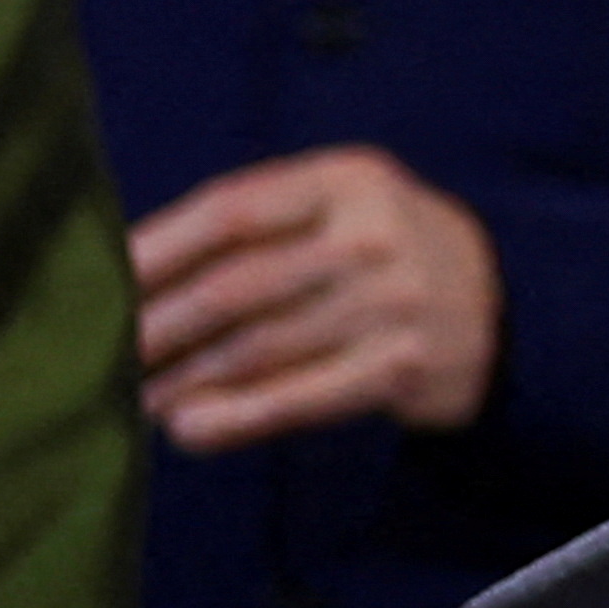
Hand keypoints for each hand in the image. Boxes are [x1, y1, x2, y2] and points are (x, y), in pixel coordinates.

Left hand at [129, 145, 503, 450]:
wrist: (506, 306)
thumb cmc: (387, 251)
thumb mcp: (341, 205)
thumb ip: (259, 223)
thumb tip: (136, 272)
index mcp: (345, 179)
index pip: (231, 210)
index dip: (157, 249)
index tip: (102, 283)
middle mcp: (370, 235)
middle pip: (237, 285)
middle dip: (157, 326)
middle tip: (103, 355)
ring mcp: (391, 304)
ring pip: (260, 347)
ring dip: (184, 379)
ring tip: (133, 399)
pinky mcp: (401, 369)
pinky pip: (301, 398)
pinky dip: (237, 415)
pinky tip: (188, 429)